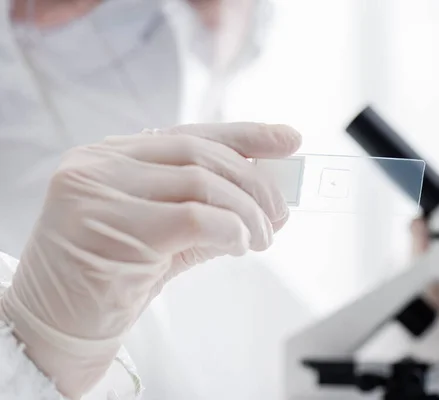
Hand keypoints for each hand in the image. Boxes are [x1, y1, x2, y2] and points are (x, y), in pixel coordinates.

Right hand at [0, 122, 300, 397]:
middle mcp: (101, 163)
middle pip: (201, 155)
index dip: (246, 135)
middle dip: (253, 184)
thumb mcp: (166, 238)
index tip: (287, 139)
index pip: (191, 135)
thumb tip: (268, 203)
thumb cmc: (109, 281)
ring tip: (261, 238)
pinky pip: (193, 216)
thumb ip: (210, 213)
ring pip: (201, 182)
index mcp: (112, 156)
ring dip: (247, 212)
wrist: (54, 329)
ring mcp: (99, 189)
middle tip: (277, 214)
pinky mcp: (109, 224)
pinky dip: (230, 229)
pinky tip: (240, 245)